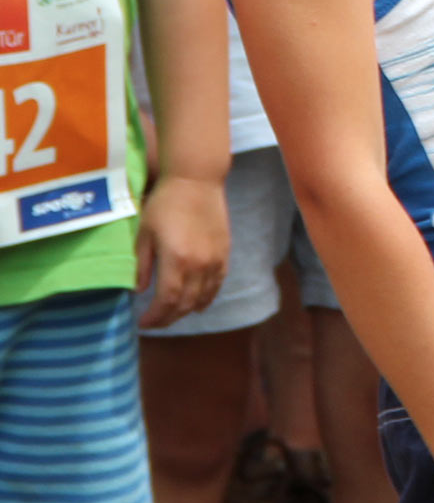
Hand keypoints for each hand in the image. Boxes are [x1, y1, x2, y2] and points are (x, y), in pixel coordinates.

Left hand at [135, 174, 229, 328]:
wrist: (197, 179)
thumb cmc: (165, 203)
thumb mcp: (144, 233)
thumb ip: (142, 265)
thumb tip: (139, 291)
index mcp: (176, 259)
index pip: (166, 301)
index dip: (154, 317)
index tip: (142, 323)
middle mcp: (199, 263)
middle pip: (185, 304)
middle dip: (168, 318)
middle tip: (155, 322)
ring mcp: (215, 258)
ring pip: (203, 297)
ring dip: (187, 310)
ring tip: (173, 313)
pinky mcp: (225, 251)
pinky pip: (218, 283)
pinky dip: (207, 296)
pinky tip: (198, 302)